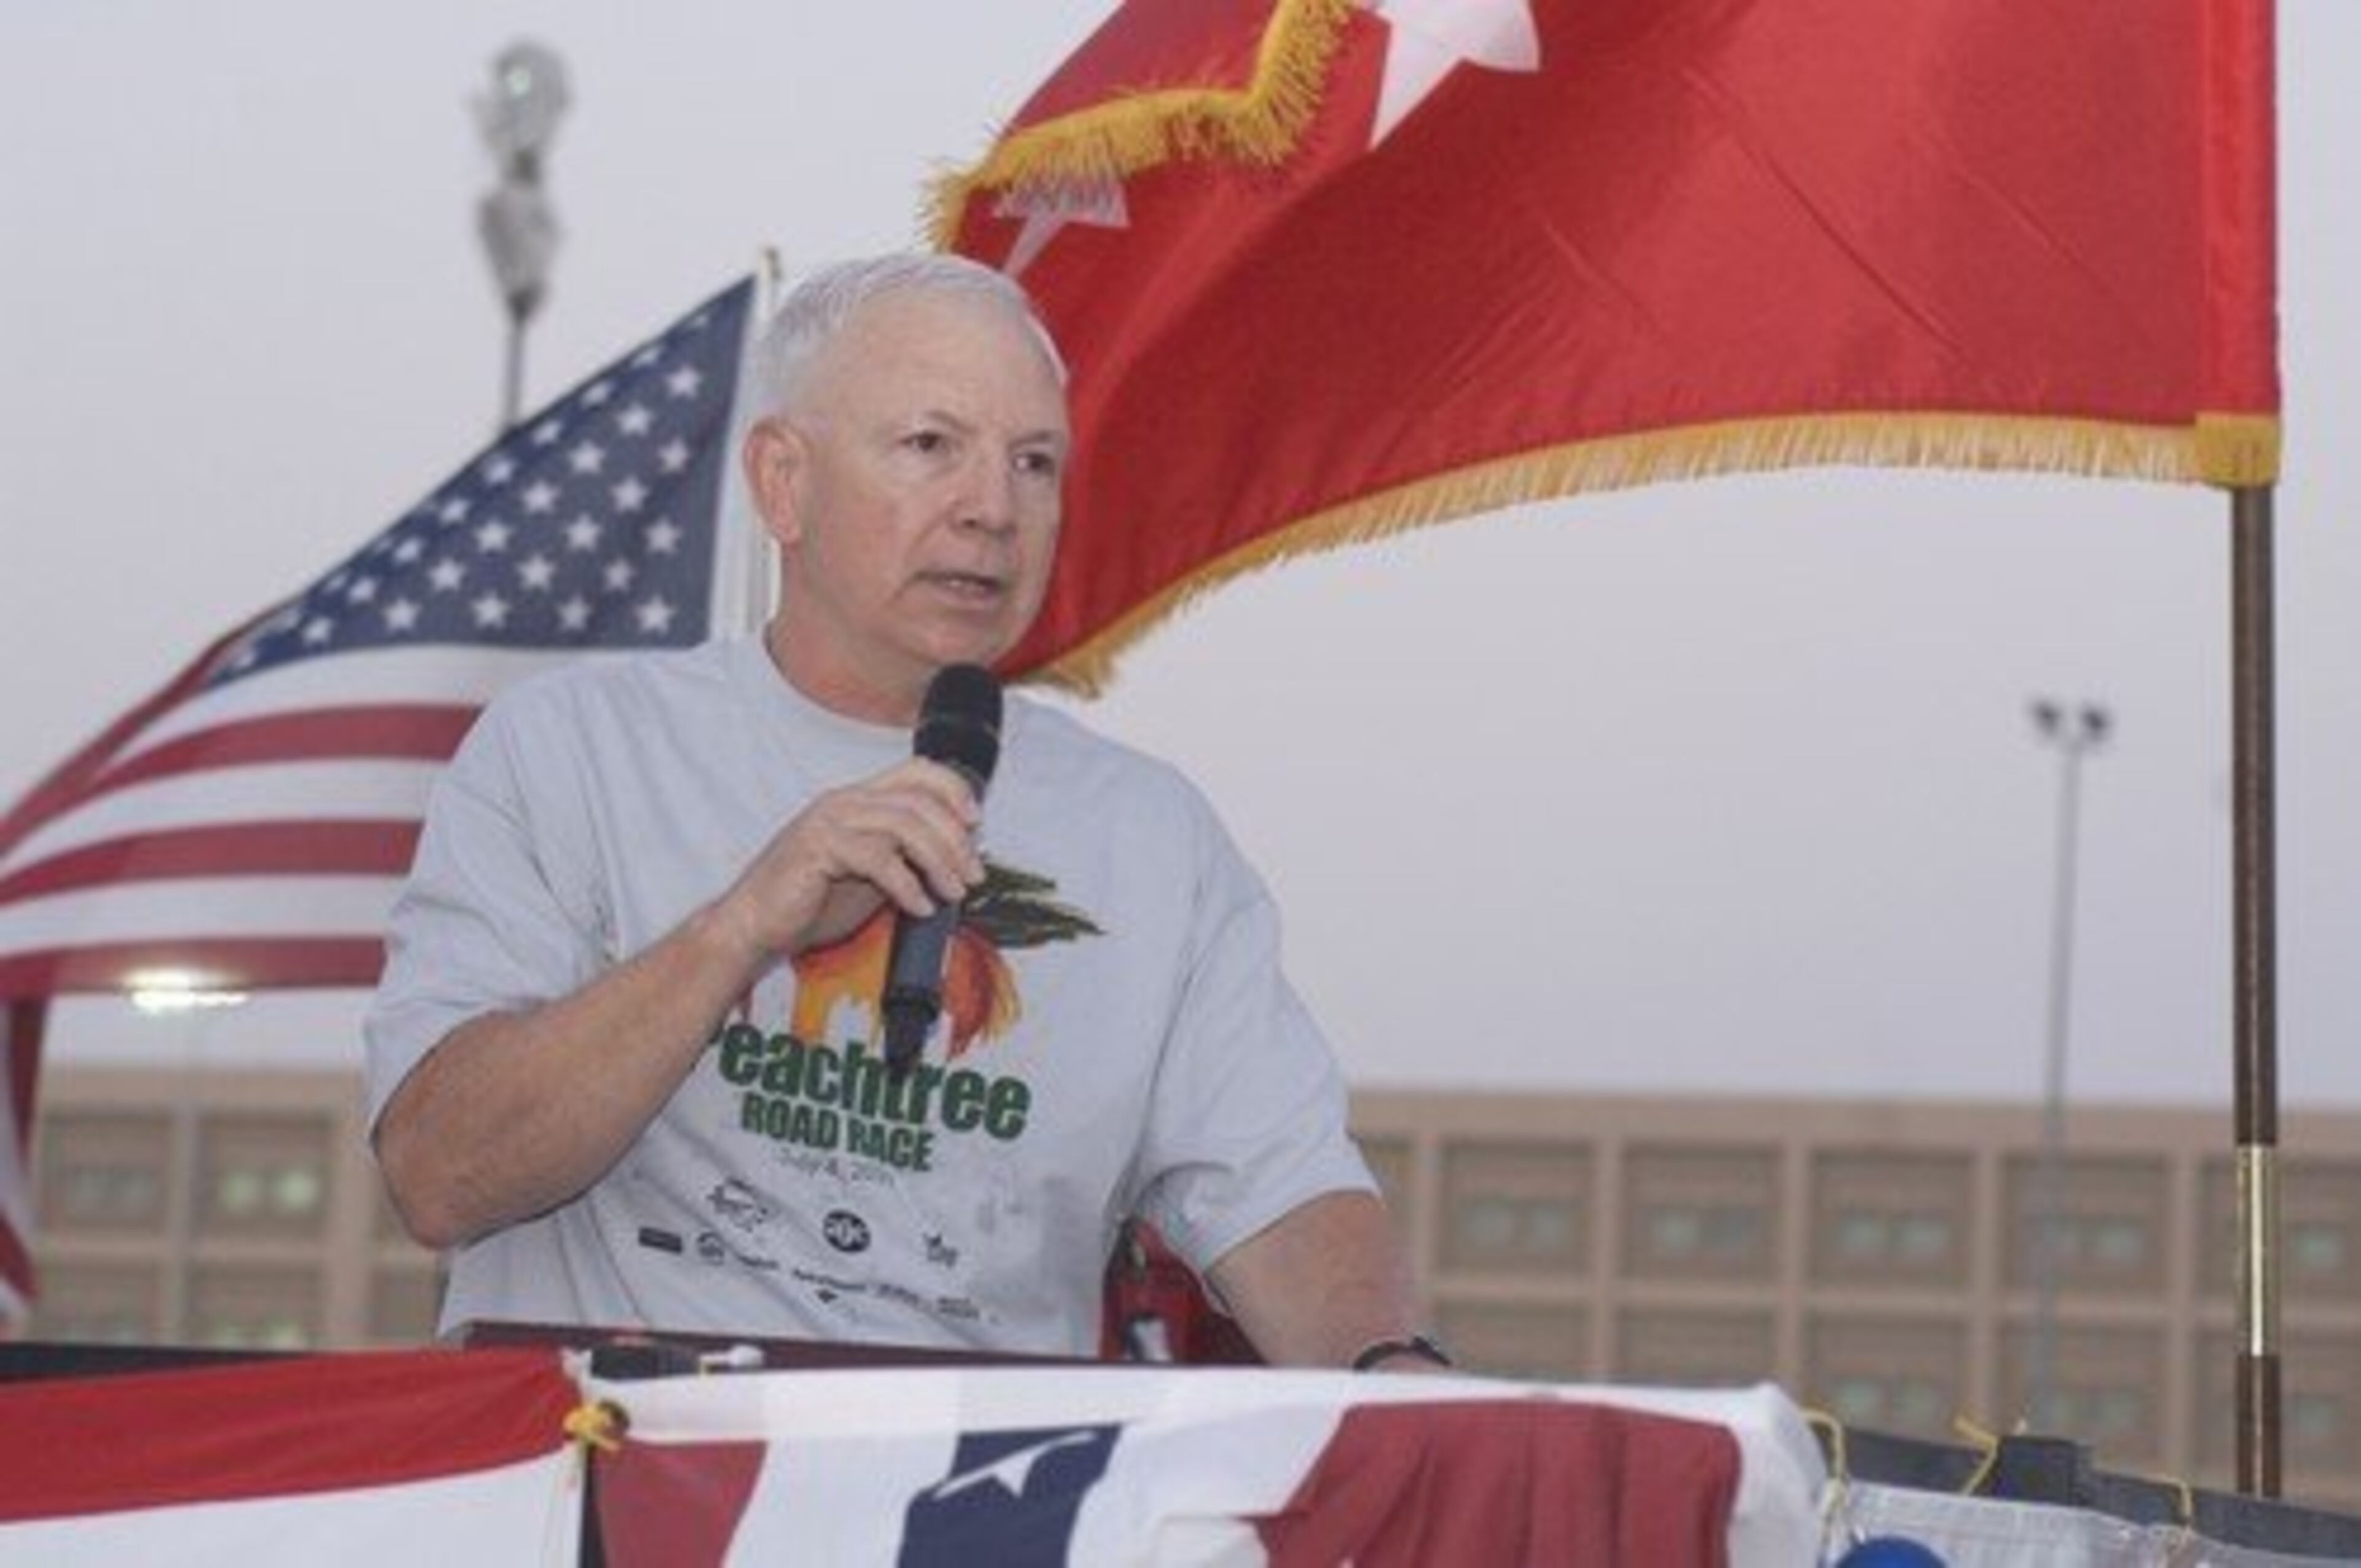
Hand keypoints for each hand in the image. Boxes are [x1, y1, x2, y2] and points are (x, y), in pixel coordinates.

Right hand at [709, 758, 983, 963]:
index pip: (917, 771)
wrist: (756, 925)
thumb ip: (906, 857)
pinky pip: (878, 858)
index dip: (954, 790)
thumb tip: (956, 857)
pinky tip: (919, 906)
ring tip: (952, 892)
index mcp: (858, 799)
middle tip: (973, 875)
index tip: (977, 823)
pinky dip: (908, 885)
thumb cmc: (809, 901)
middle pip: (919, 800)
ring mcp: (829, 821)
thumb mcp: (871, 874)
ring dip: (939, 861)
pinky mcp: (818, 848)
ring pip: (904, 824)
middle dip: (956, 839)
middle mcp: (845, 801)